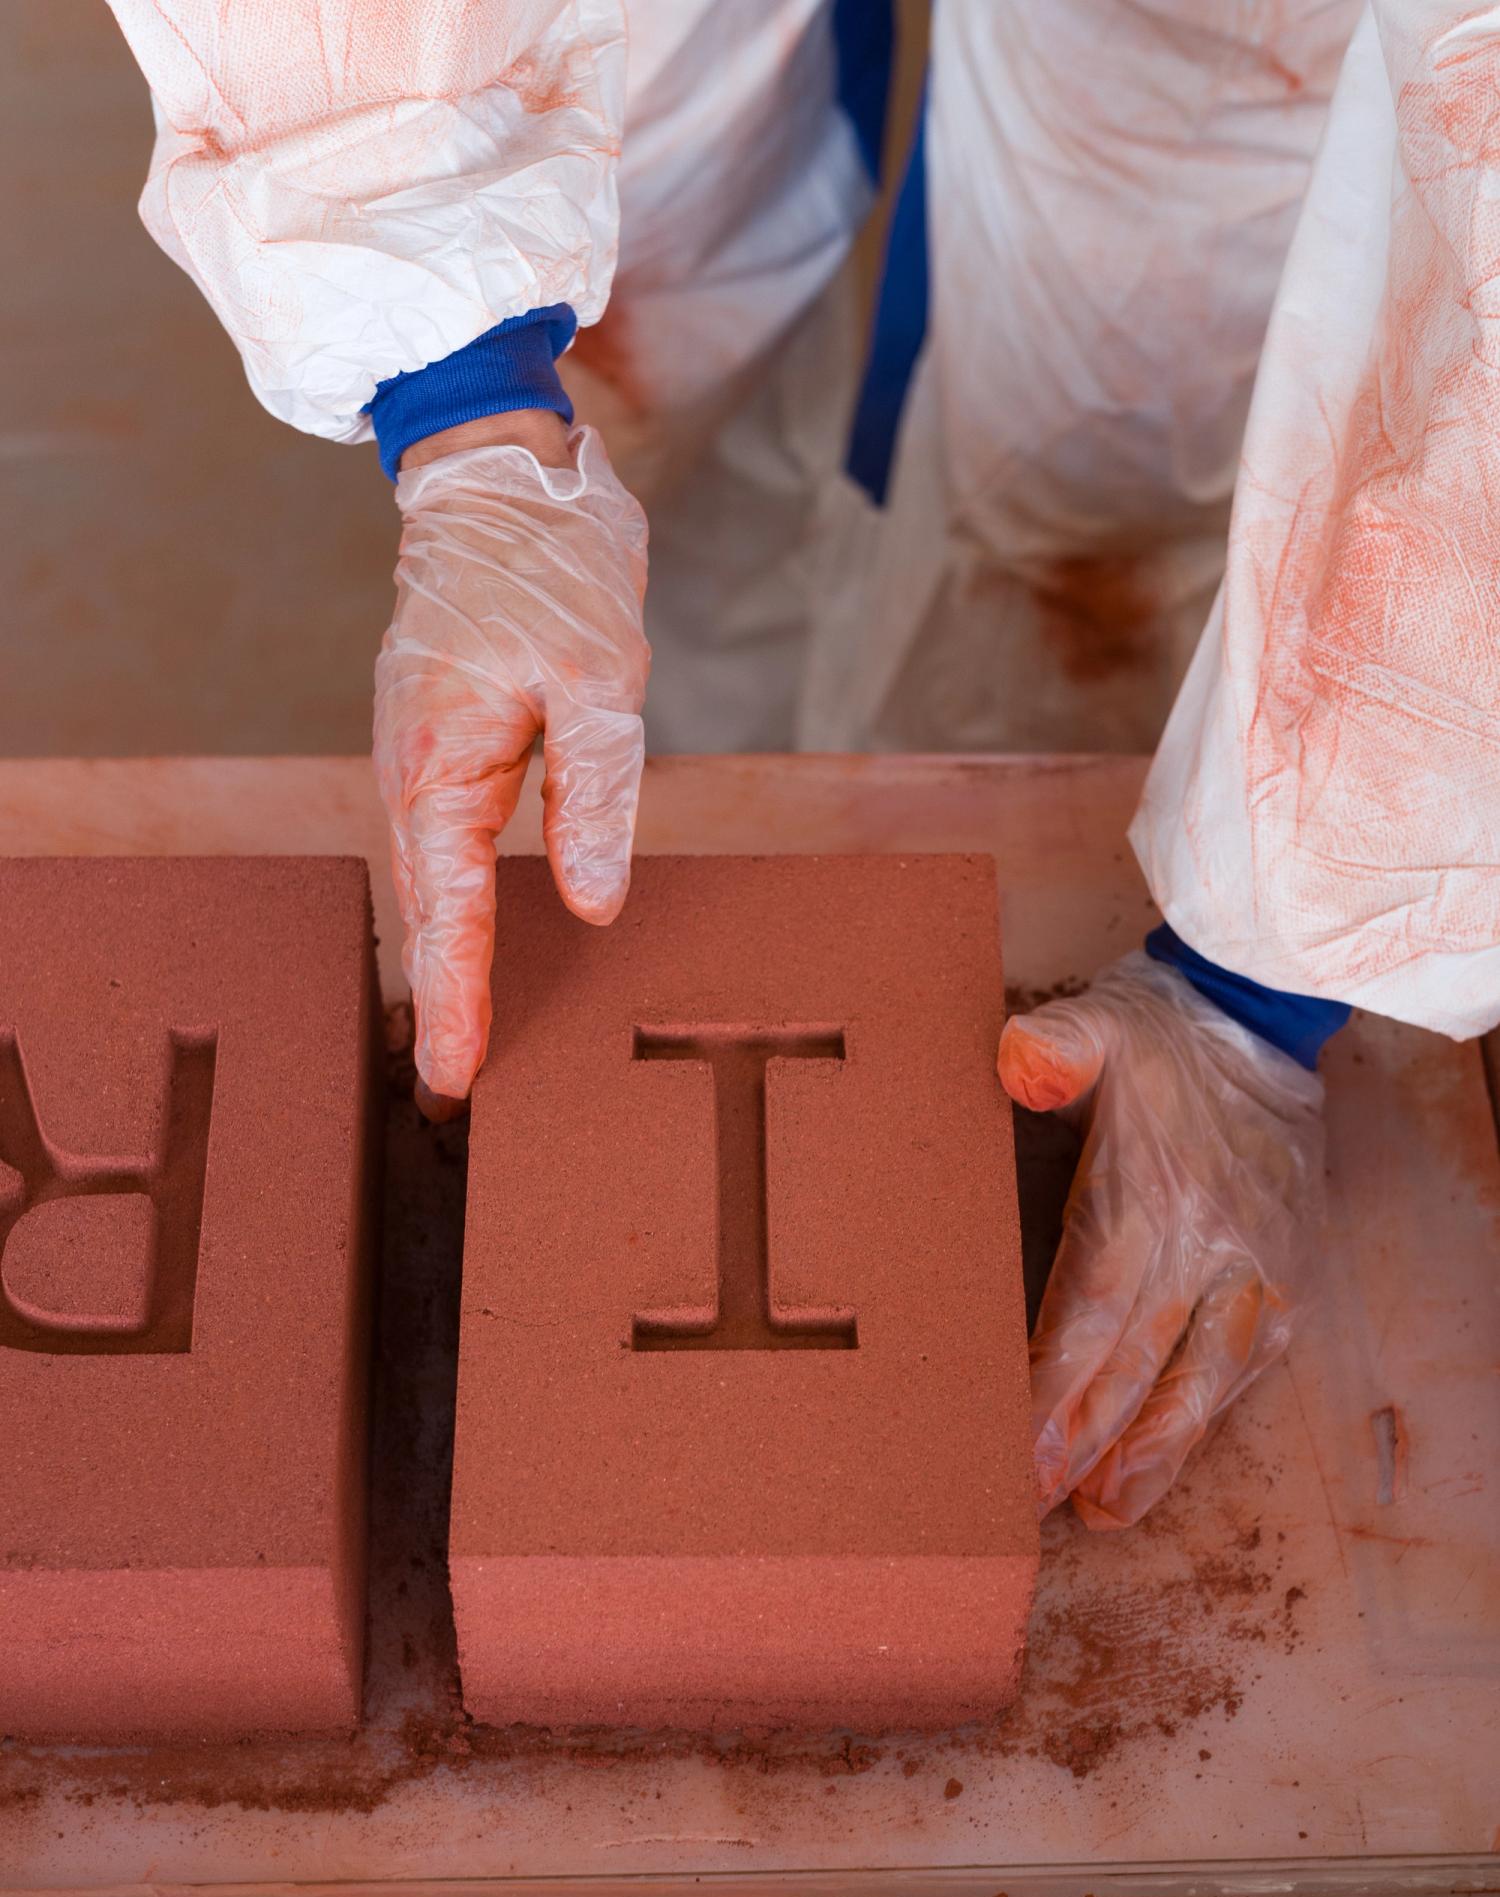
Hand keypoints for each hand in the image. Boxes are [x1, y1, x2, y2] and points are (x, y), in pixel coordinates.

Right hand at [374, 418, 649, 1117]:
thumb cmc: (552, 563)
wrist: (499, 472)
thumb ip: (594, 796)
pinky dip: (449, 902)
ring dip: (441, 958)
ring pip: (430, 878)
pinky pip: (439, 840)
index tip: (456, 1075)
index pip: (453, 908)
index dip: (458, 997)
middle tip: (452, 1092)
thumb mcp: (600, 677)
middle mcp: (413, 767)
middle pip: (429, 908)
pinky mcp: (436, 738)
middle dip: (441, 998)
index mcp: (443, 761)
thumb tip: (593, 905)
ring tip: (456, 1037)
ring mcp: (418, 752)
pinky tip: (463, 938)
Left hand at [998, 952, 1325, 1527]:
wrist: (1262, 1019)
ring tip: (1104, 1511)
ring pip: (1202, 1381)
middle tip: (1033, 1503)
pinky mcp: (1285, 1276)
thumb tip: (1016, 1065)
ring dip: (1153, 1453)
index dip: (1053, 1386)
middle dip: (1085, 1443)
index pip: (1093, 1309)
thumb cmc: (1157, 1036)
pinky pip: (1245, 1364)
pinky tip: (1165, 1460)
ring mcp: (1255, 1266)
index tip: (1015, 1445)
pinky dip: (1205, 1419)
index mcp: (1153, 1193)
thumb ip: (1053, 1048)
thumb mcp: (1095, 1024)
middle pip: (1140, 1363)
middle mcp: (1210, 1242)